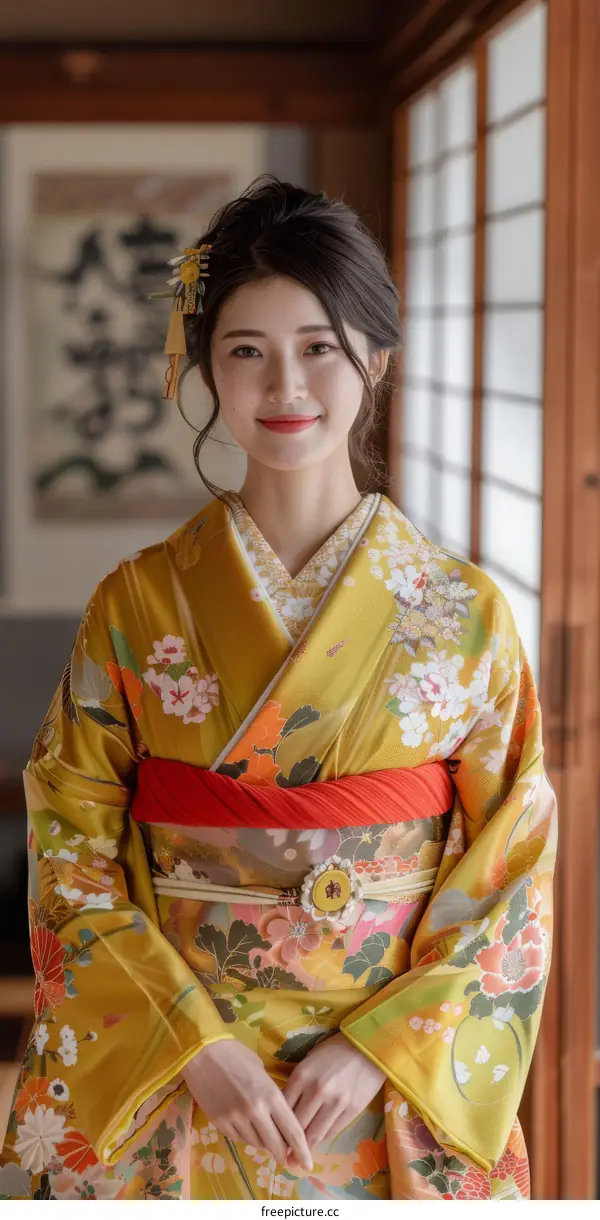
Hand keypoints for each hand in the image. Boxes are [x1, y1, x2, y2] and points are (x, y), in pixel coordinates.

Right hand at [182, 1039, 312, 1171]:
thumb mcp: (262, 1072)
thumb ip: (272, 1097)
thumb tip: (279, 1120)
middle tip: (287, 1157)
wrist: (203, 1052)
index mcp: (270, 1095)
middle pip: (275, 1145)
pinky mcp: (220, 1123)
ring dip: (264, 1143)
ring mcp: (236, 1119)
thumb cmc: (236, 1055)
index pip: (292, 1130)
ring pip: (256, 1144)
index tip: (307, 1165)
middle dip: (283, 1154)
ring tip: (263, 1133)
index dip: (302, 1150)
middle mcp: (255, 1111)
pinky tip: (246, 1126)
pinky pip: (239, 1139)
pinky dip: (246, 1137)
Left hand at [283, 1033, 385, 1155]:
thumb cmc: (333, 1052)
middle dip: (287, 1143)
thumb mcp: (309, 1062)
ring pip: (314, 1135)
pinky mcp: (352, 1111)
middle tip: (281, 1154)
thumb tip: (283, 1112)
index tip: (272, 1137)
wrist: (367, 1047)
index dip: (276, 1126)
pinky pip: (331, 1133)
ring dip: (304, 1149)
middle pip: (297, 1126)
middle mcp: (317, 1091)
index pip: (283, 1109)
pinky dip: (321, 1141)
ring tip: (296, 1158)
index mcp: (302, 1076)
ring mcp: (336, 1102)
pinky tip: (315, 1145)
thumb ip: (296, 1085)